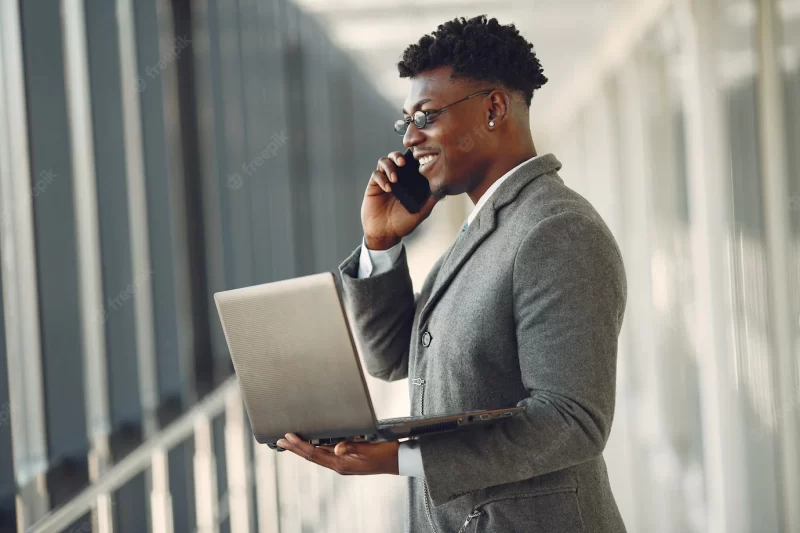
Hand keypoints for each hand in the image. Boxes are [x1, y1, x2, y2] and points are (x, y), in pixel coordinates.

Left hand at [276, 433, 399, 475]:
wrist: (397, 460)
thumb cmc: (384, 454)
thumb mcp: (368, 448)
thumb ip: (351, 446)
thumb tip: (336, 448)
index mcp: (341, 463)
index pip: (315, 454)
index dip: (300, 446)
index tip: (287, 437)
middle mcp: (339, 465)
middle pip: (312, 456)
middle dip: (295, 448)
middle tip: (280, 441)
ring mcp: (342, 464)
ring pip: (317, 456)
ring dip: (302, 449)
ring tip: (290, 442)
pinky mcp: (346, 461)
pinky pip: (325, 455)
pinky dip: (314, 449)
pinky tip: (311, 445)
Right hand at [361, 151, 439, 249]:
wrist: (385, 233)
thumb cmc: (403, 223)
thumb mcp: (421, 212)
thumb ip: (431, 199)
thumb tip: (442, 186)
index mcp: (408, 181)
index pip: (410, 162)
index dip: (412, 154)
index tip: (416, 154)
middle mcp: (397, 178)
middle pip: (395, 157)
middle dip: (398, 156)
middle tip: (403, 163)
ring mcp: (385, 180)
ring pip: (384, 162)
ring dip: (389, 166)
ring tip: (395, 178)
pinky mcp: (374, 186)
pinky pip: (376, 175)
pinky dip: (382, 178)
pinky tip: (388, 188)